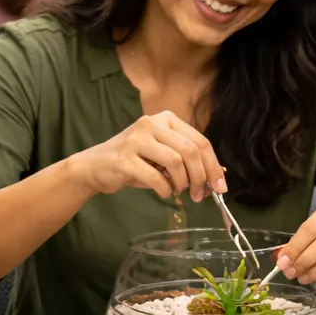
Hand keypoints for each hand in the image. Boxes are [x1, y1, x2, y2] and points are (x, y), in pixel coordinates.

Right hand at [70, 111, 224, 200]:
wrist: (95, 167)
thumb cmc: (133, 162)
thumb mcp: (163, 157)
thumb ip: (188, 161)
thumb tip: (219, 174)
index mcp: (166, 119)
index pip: (200, 141)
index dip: (213, 166)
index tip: (221, 187)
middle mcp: (152, 123)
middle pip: (190, 151)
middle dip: (200, 177)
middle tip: (200, 196)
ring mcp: (137, 139)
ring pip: (175, 162)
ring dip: (182, 183)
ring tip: (177, 191)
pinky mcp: (125, 158)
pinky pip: (156, 178)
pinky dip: (165, 190)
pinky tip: (164, 192)